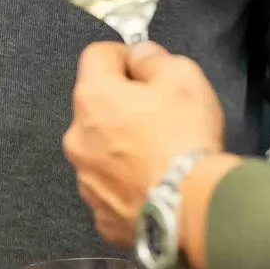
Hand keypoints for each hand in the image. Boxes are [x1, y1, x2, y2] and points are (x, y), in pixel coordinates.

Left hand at [63, 43, 224, 245]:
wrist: (192, 207)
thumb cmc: (185, 137)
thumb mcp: (181, 76)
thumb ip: (152, 58)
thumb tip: (138, 57)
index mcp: (92, 96)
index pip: (97, 55)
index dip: (124, 56)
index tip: (147, 70)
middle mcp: (77, 137)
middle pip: (95, 105)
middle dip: (122, 104)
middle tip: (160, 114)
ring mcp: (85, 179)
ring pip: (100, 148)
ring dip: (121, 145)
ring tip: (159, 154)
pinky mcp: (100, 213)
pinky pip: (110, 186)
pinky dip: (127, 182)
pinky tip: (154, 182)